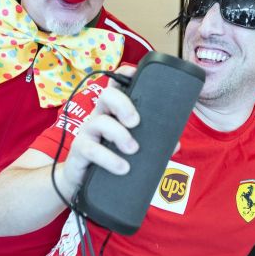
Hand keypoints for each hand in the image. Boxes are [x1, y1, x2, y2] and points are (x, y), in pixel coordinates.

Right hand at [56, 68, 140, 196]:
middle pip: (106, 96)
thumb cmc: (109, 158)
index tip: (136, 73)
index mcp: (113, 113)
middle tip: (135, 121)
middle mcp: (99, 117)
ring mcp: (87, 133)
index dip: (124, 75)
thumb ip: (151, 145)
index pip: (115, 86)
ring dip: (119, 134)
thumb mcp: (130, 149)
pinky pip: (92, 149)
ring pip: (99, 121)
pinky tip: (123, 167)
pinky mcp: (80, 151)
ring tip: (133, 149)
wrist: (82, 182)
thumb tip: (175, 145)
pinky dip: (110, 158)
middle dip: (122, 103)